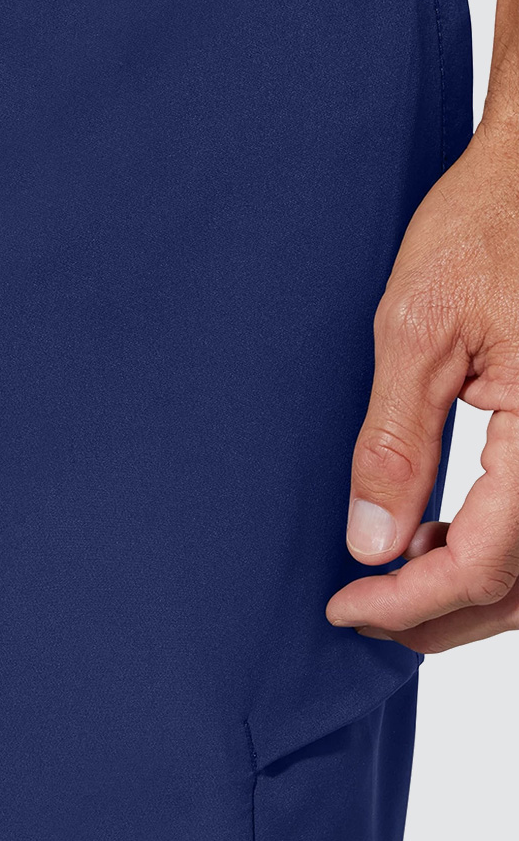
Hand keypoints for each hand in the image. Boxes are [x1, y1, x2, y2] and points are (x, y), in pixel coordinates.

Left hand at [327, 115, 518, 651]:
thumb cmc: (488, 226)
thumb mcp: (418, 329)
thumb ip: (395, 443)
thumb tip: (370, 545)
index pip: (484, 565)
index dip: (409, 602)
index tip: (342, 610)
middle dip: (438, 614)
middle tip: (359, 614)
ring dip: (470, 588)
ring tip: (390, 578)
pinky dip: (499, 549)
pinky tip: (440, 534)